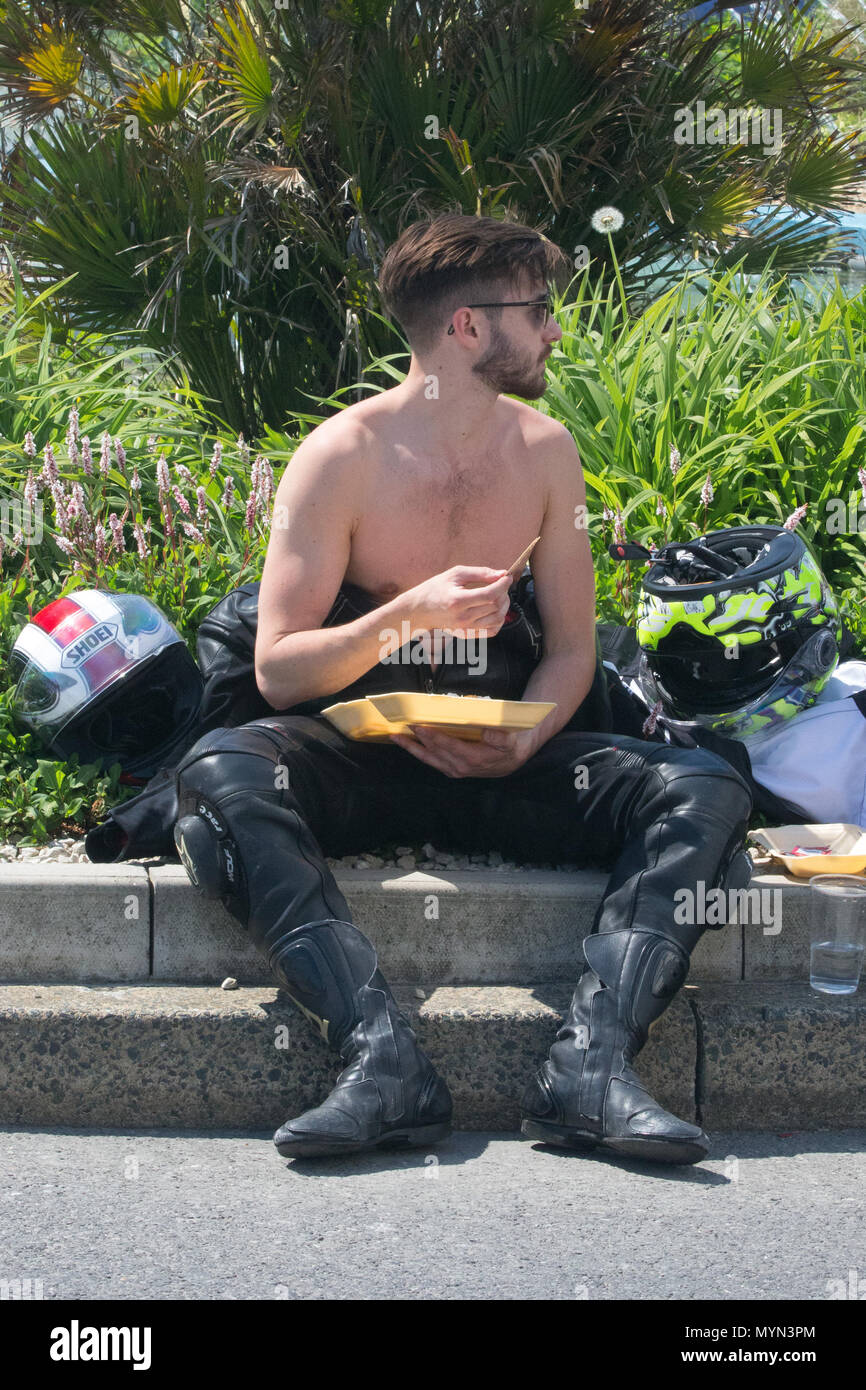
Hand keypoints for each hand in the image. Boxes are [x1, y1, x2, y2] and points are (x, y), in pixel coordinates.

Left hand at [389, 724, 535, 777]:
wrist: (512, 761)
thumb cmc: (509, 746)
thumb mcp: (510, 740)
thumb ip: (499, 737)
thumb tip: (486, 729)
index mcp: (472, 758)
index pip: (447, 746)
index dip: (432, 736)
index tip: (419, 726)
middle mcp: (460, 767)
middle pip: (433, 751)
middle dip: (417, 738)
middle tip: (403, 724)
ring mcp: (454, 770)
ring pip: (428, 758)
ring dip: (411, 747)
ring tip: (396, 737)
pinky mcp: (450, 770)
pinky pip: (431, 761)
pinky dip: (418, 752)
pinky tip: (409, 744)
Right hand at [402, 565, 512, 639]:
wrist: (419, 610)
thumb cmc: (436, 588)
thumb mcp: (456, 574)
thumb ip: (480, 573)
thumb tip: (502, 574)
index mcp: (458, 601)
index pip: (490, 594)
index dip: (503, 584)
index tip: (507, 577)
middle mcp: (462, 618)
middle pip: (495, 607)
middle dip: (504, 593)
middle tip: (501, 584)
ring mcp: (465, 629)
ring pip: (497, 619)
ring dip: (503, 606)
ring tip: (499, 596)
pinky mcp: (467, 635)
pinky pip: (492, 631)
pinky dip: (499, 620)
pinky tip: (494, 610)